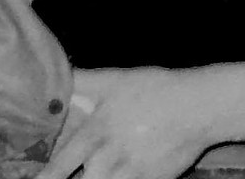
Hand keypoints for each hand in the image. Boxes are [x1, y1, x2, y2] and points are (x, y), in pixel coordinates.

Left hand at [39, 68, 244, 178]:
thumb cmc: (156, 89)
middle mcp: (110, 158)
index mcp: (97, 133)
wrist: (199, 107)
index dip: (45, 177)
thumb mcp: (117, 79)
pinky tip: (116, 177)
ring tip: (98, 176)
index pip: (60, 165)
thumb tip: (55, 76)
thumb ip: (84, 81)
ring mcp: (131, 174)